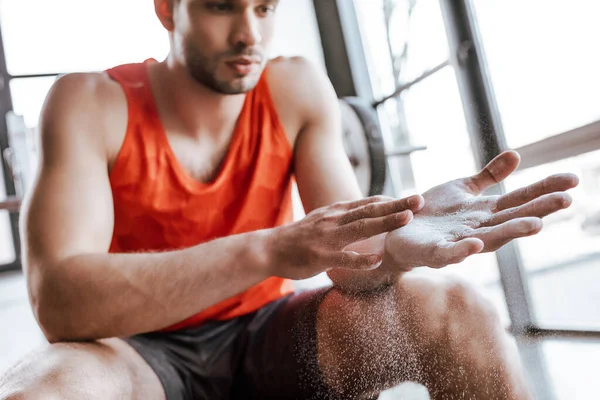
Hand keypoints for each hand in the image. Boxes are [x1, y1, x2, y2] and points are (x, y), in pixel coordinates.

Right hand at [267, 195, 422, 279]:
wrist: (269, 248)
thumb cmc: (299, 237)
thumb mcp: (323, 219)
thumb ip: (344, 217)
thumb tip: (367, 213)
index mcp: (336, 212)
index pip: (369, 203)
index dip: (392, 200)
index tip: (413, 198)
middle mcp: (335, 220)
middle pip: (371, 210)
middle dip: (397, 205)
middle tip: (420, 199)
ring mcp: (328, 238)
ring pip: (361, 228)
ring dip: (385, 222)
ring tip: (407, 218)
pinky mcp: (320, 256)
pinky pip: (343, 258)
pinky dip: (360, 259)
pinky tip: (376, 260)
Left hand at [384, 150, 578, 268]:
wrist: (396, 231)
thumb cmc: (432, 214)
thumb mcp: (462, 189)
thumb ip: (489, 176)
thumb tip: (517, 154)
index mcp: (485, 212)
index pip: (520, 199)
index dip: (545, 190)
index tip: (572, 180)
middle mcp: (477, 229)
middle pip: (512, 219)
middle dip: (538, 211)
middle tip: (566, 200)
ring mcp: (456, 242)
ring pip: (489, 239)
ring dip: (511, 232)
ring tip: (535, 225)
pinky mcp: (433, 252)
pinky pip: (449, 253)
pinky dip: (463, 250)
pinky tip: (476, 243)